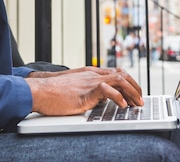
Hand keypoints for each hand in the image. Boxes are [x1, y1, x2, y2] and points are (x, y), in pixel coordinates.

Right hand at [25, 67, 142, 115]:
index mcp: (90, 73)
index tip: (135, 94)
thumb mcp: (74, 89)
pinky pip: (108, 90)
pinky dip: (119, 98)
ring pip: (119, 80)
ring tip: (137, 104)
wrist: (39, 90)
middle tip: (140, 101)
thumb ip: (86, 91)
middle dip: (135, 87)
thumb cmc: (52, 92)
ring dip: (132, 92)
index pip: (116, 73)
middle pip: (122, 75)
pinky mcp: (86, 90)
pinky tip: (123, 106)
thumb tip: (96, 101)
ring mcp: (90, 80)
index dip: (128, 83)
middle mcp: (93, 74)